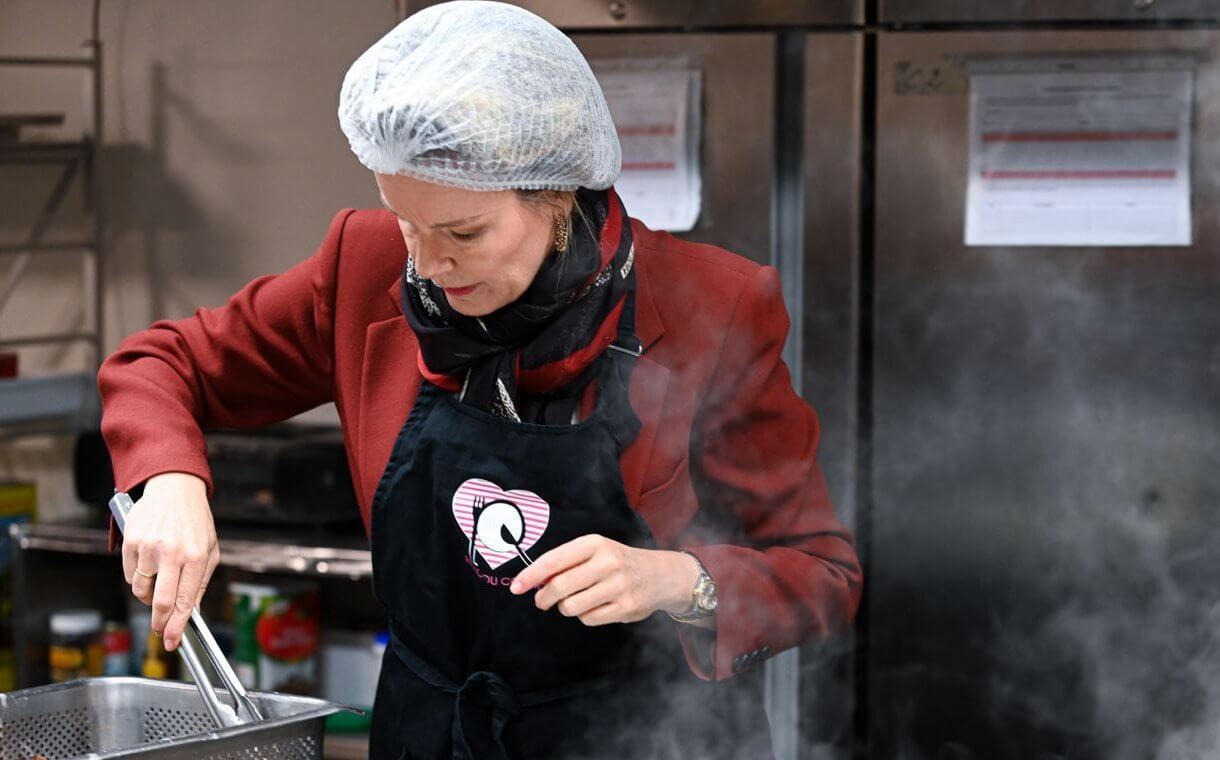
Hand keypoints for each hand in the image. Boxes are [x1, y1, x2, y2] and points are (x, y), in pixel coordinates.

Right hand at [121, 472, 218, 650]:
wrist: (175, 488)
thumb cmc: (195, 521)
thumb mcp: (210, 550)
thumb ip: (200, 582)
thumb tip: (192, 613)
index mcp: (196, 555)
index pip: (184, 601)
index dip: (177, 626)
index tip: (173, 642)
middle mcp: (172, 552)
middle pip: (160, 601)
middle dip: (160, 623)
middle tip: (161, 631)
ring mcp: (149, 546)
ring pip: (141, 591)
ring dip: (149, 597)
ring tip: (160, 583)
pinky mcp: (130, 541)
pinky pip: (130, 575)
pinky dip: (138, 580)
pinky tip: (149, 567)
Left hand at [509, 534, 699, 625]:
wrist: (660, 575)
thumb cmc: (618, 562)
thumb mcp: (596, 551)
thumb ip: (567, 563)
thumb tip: (535, 581)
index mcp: (595, 543)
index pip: (554, 560)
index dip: (531, 575)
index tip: (515, 587)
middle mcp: (607, 562)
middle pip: (559, 587)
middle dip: (544, 598)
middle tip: (542, 601)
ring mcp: (618, 586)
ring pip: (571, 606)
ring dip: (567, 608)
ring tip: (577, 600)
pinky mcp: (625, 607)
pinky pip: (589, 619)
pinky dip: (586, 616)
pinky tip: (597, 606)